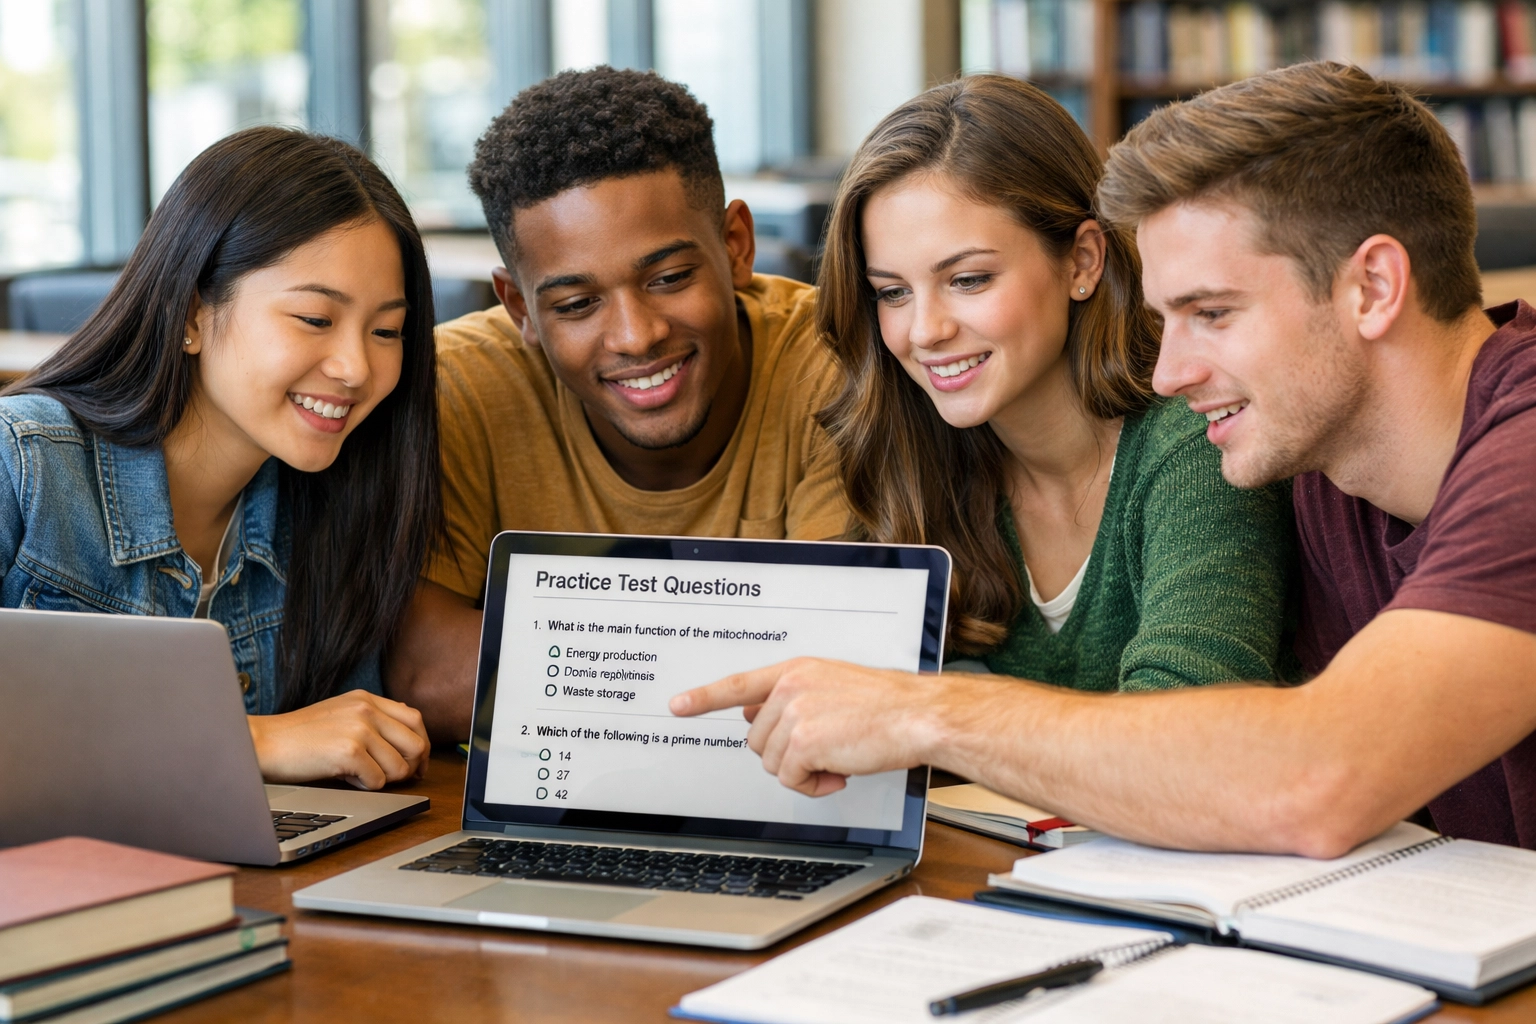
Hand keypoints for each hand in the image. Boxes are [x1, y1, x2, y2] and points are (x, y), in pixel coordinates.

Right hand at [248, 690, 430, 789]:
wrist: (263, 743)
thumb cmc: (298, 736)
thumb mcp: (340, 714)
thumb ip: (373, 719)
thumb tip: (408, 737)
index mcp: (366, 699)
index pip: (415, 719)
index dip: (420, 745)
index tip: (416, 763)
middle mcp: (367, 710)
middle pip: (416, 744)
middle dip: (410, 767)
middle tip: (393, 778)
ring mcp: (360, 729)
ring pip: (400, 767)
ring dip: (382, 779)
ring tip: (356, 773)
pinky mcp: (350, 751)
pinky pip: (378, 781)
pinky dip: (364, 786)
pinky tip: (344, 777)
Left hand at [669, 658, 954, 796]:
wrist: (917, 715)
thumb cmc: (885, 706)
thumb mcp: (833, 686)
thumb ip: (794, 697)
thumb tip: (758, 719)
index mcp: (795, 671)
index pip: (738, 684)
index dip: (704, 697)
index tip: (677, 704)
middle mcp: (790, 688)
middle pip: (758, 740)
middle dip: (787, 754)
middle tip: (824, 751)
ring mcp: (795, 713)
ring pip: (772, 762)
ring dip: (803, 770)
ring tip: (838, 758)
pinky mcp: (804, 741)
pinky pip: (791, 779)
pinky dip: (813, 785)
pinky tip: (839, 773)